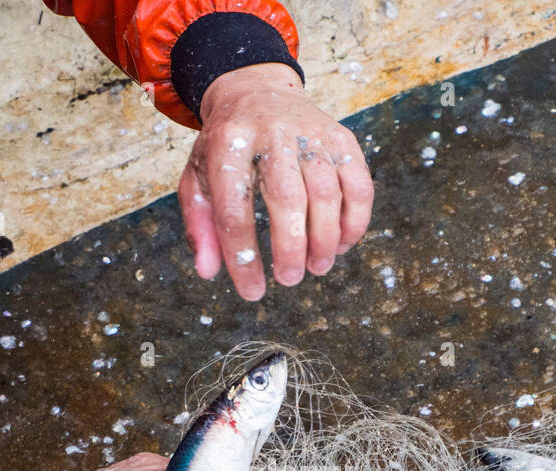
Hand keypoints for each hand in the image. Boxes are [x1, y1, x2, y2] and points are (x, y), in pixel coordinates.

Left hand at [178, 62, 374, 300]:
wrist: (256, 92)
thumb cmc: (226, 149)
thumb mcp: (197, 180)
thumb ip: (200, 227)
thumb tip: (208, 272)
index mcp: (227, 144)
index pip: (233, 209)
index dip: (243, 257)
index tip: (252, 292)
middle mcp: (271, 133)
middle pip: (286, 196)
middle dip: (291, 246)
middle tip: (290, 279)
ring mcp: (310, 132)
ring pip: (326, 191)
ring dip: (325, 238)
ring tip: (317, 267)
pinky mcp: (341, 137)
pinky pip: (358, 183)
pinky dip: (355, 221)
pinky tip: (342, 244)